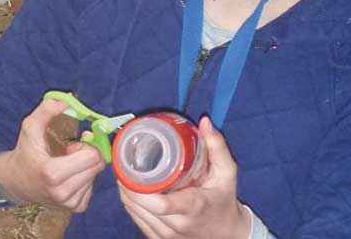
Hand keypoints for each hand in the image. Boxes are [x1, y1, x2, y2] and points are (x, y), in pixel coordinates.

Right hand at [0, 97, 104, 209]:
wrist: (17, 181)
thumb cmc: (25, 152)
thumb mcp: (30, 127)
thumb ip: (47, 110)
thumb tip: (67, 100)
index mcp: (52, 174)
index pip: (91, 157)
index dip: (84, 146)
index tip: (72, 144)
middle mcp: (62, 193)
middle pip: (97, 166)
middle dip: (87, 154)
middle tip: (70, 152)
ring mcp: (69, 203)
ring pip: (95, 176)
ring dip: (85, 166)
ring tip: (66, 164)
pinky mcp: (75, 208)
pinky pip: (92, 187)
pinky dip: (84, 178)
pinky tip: (69, 175)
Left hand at [118, 117, 251, 238]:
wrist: (228, 233)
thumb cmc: (223, 199)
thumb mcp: (227, 173)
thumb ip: (217, 147)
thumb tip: (205, 122)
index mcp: (193, 207)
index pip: (161, 204)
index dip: (139, 189)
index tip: (130, 169)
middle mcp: (178, 225)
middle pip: (142, 207)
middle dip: (127, 186)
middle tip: (121, 165)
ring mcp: (169, 236)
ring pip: (136, 215)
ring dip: (126, 195)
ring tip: (123, 175)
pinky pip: (138, 222)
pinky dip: (131, 206)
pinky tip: (129, 191)